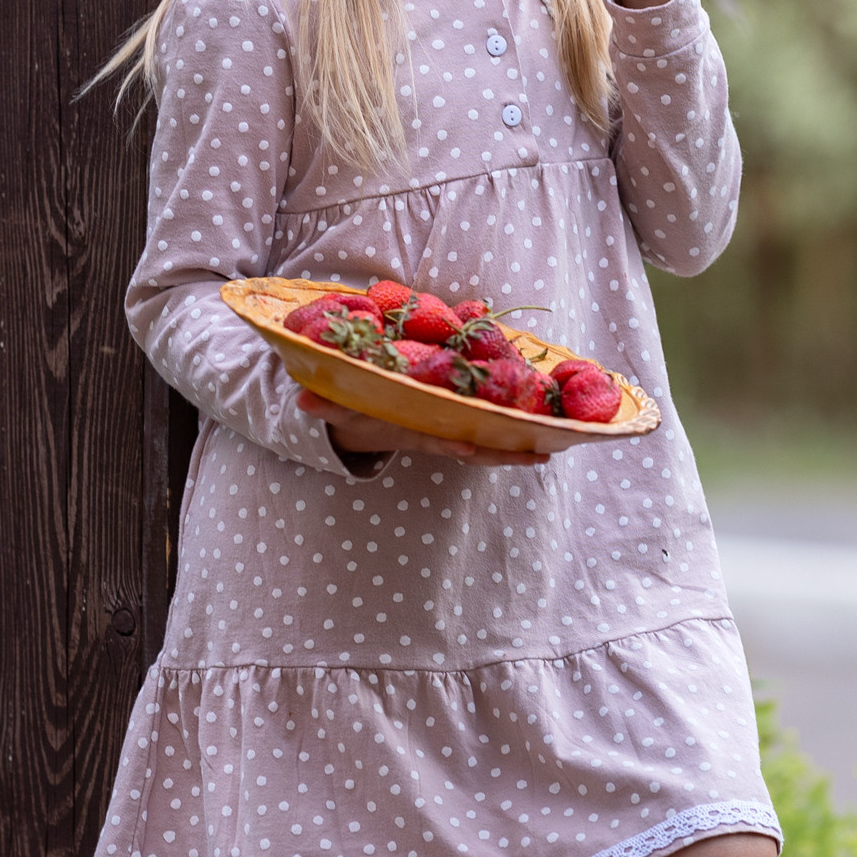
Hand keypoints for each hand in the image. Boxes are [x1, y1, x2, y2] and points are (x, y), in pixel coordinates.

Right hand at [296, 393, 548, 466]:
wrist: (355, 422)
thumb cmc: (352, 408)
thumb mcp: (337, 406)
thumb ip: (323, 404)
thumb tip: (303, 401)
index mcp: (409, 429)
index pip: (432, 440)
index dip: (451, 443)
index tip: (470, 445)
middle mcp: (433, 434)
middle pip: (473, 449)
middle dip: (504, 454)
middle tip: (540, 454)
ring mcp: (446, 430)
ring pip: (487, 442)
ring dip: (517, 445)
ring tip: (554, 446)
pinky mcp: (455, 420)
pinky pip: (488, 425)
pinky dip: (513, 426)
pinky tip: (543, 424)